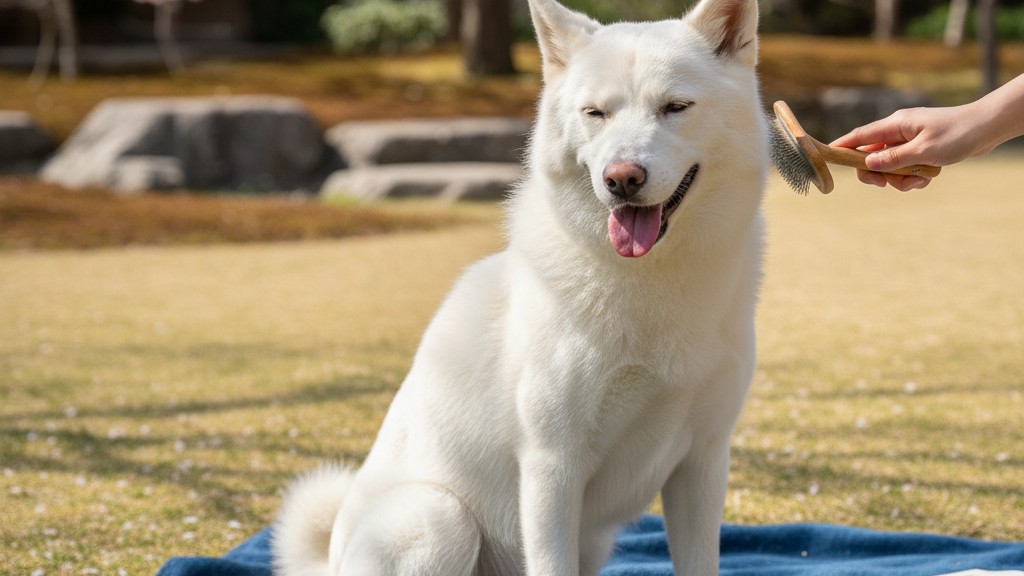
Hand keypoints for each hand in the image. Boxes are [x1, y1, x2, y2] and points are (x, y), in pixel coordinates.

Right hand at [832, 104, 991, 190]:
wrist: (988, 128)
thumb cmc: (957, 134)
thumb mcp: (923, 151)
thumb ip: (893, 159)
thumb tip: (867, 164)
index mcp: (895, 125)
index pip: (860, 136)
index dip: (842, 147)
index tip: (827, 157)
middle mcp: (898, 132)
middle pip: (871, 156)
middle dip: (877, 174)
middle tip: (886, 185)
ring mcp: (909, 141)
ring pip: (889, 166)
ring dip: (899, 179)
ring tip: (917, 182)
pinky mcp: (920, 149)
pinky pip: (905, 168)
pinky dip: (912, 177)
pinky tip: (926, 179)